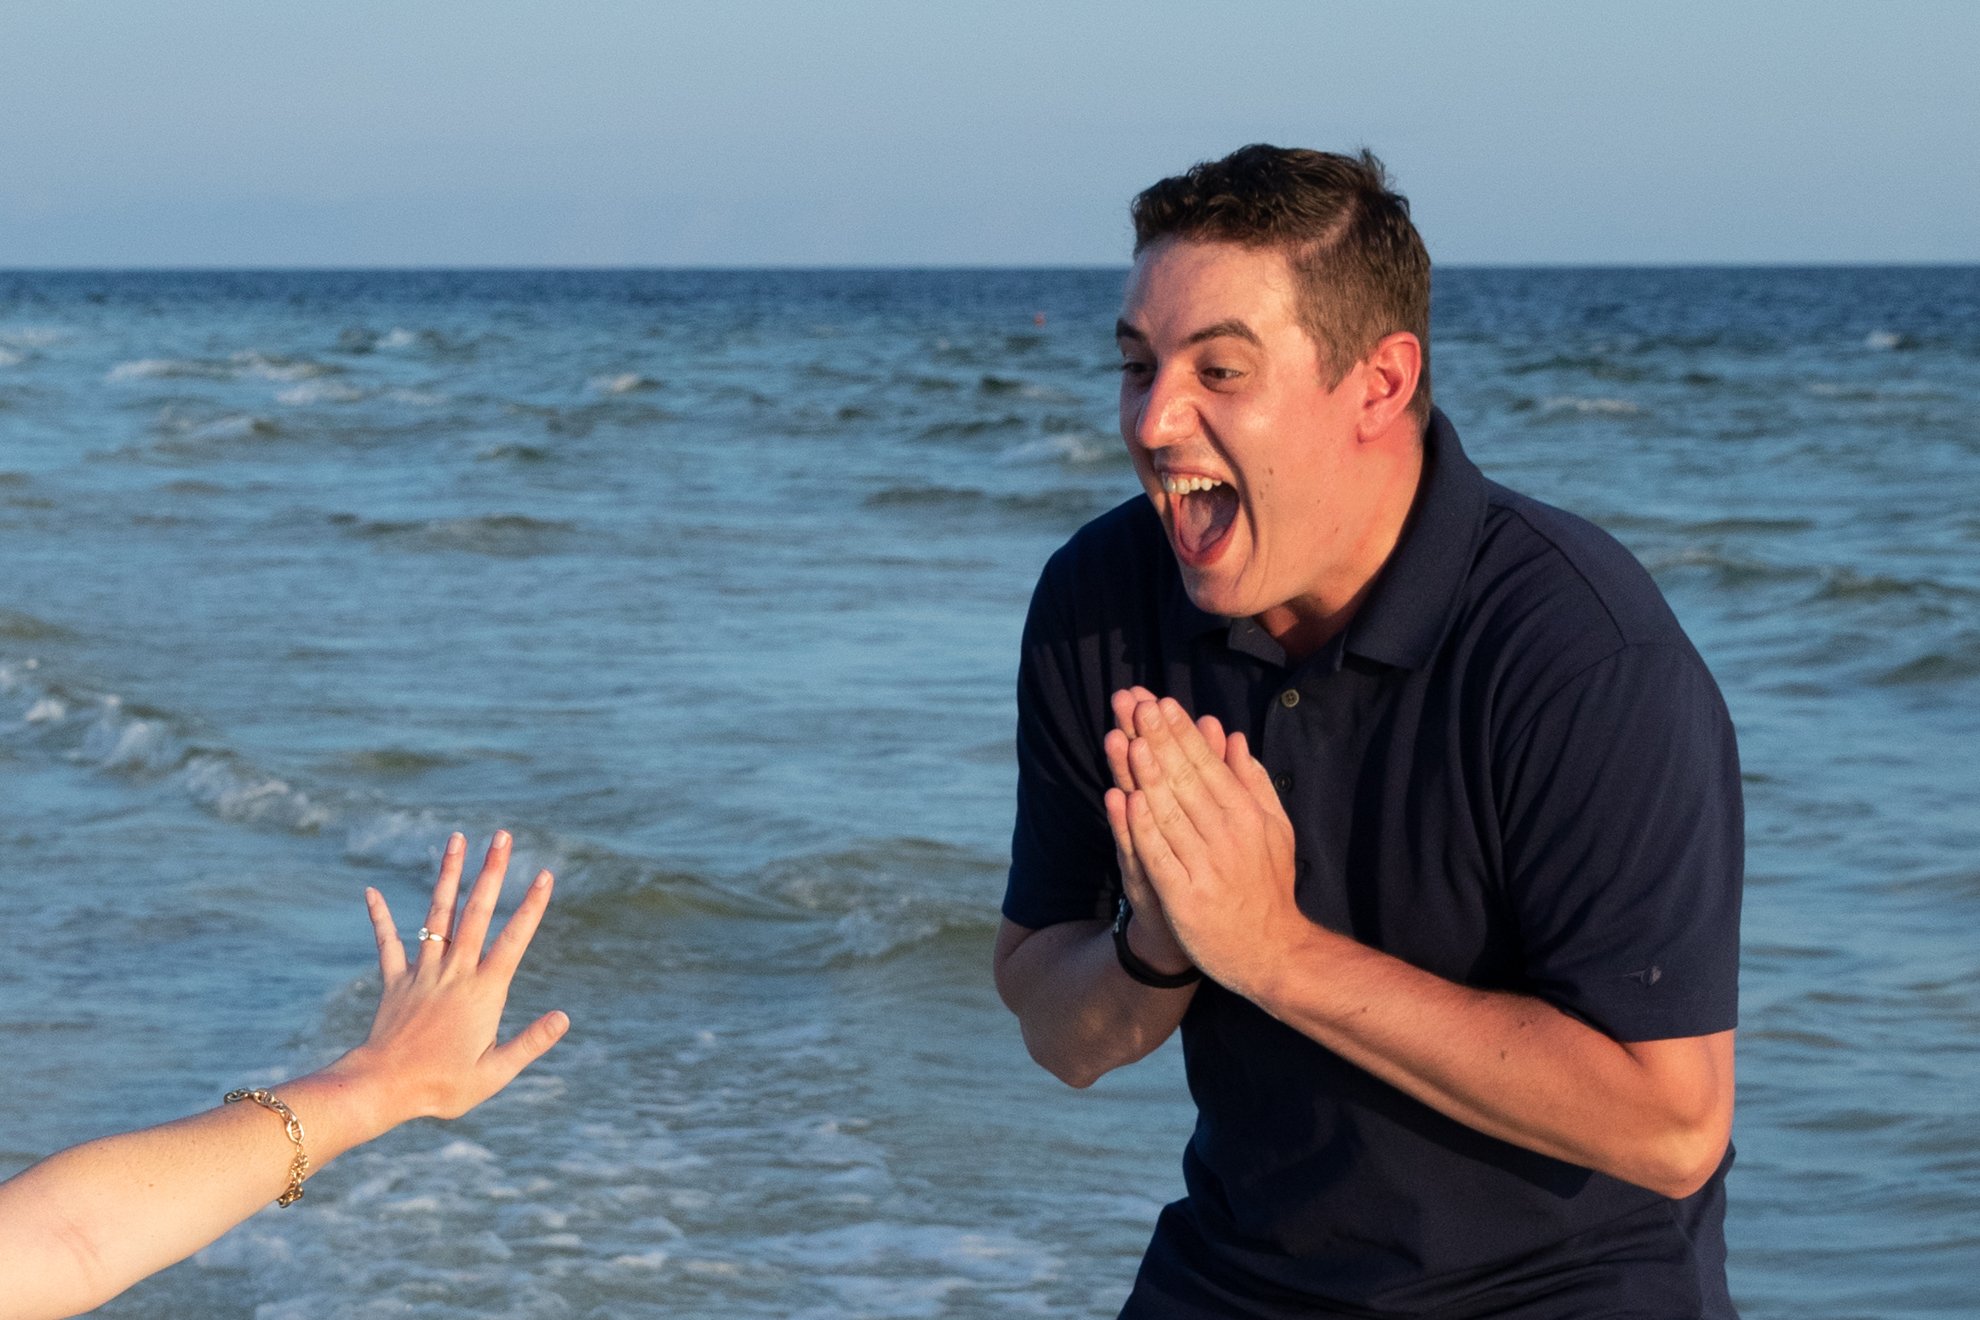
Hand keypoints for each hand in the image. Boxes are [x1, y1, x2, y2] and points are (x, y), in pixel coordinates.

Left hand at [326, 831, 567, 1125]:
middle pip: (477, 912)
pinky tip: (371, 891)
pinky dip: (381, 917)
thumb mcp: (496, 1072)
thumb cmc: (443, 1087)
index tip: (544, 874)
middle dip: (491, 872)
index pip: (513, 940)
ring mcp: (423, 973)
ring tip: (456, 840)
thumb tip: (564, 1017)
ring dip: (448, 875)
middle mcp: (455, 973)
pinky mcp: (395, 983)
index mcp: (483, 992)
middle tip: (501, 836)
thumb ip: (530, 1042)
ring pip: (438, 915)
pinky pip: (388, 944)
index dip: (531, 906)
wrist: (382, 1089)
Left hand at [1119, 697, 1298, 996]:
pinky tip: (1125, 800)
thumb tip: (1233, 737)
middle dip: (1159, 739)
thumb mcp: (1273, 829)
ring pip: (1169, 811)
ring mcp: (1206, 867)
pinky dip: (1142, 827)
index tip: (1160, 702)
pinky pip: (1159, 855)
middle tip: (1136, 705)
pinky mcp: (1185, 897)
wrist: (1270, 952)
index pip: (1208, 765)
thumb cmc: (1268, 886)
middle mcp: (1228, 836)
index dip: (1182, 733)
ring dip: (1146, 774)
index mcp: (1247, 816)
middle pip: (1185, 780)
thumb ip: (1252, 782)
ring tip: (1128, 738)